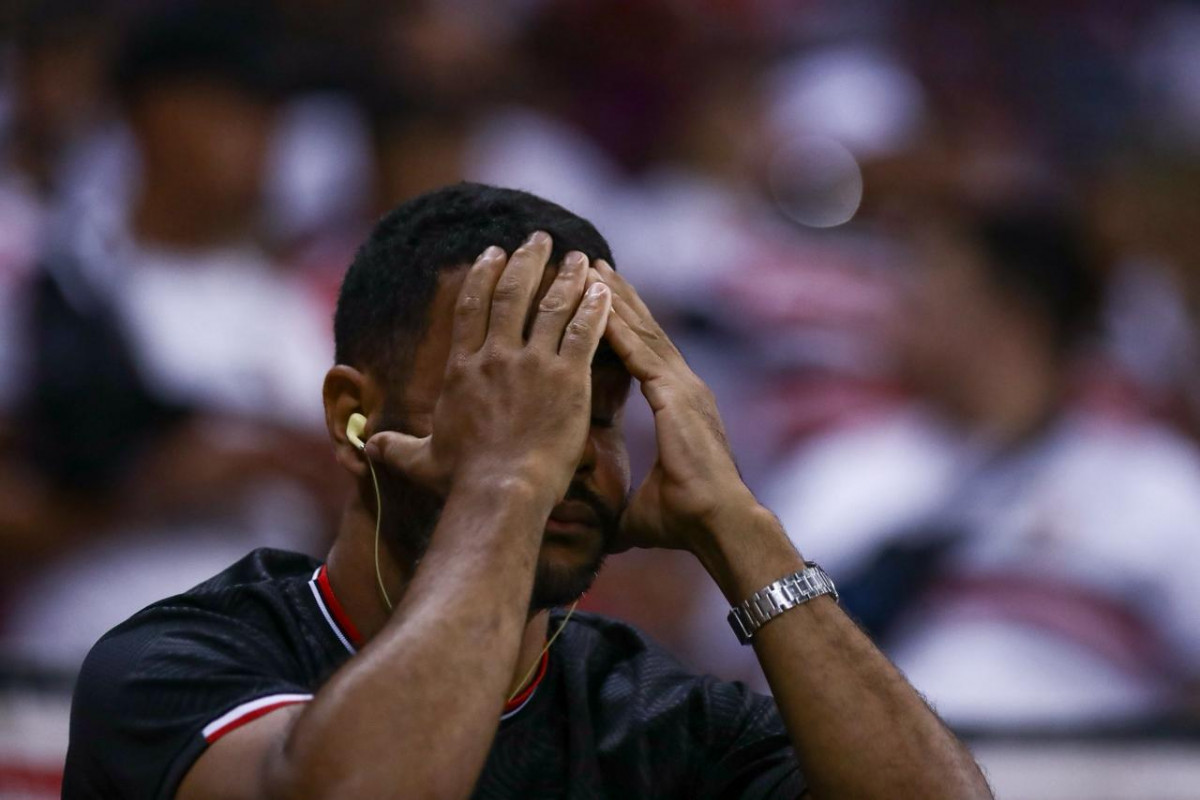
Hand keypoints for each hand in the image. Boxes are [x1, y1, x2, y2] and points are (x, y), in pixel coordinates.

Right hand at [368, 233, 611, 506]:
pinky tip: (604, 289)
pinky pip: (583, 333)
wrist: (500, 494)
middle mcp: (496, 358)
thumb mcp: (420, 461)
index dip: (483, 275)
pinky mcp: (567, 380)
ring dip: (565, 277)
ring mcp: (533, 366)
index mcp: (462, 370)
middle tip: (539, 239)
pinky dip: (594, 308)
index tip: (493, 252)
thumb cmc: (461, 482)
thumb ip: (395, 447)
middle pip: (511, 294)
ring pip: (551, 306)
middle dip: (526, 261)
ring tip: (577, 257)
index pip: (472, 308)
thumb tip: (366, 448)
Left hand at [593, 260, 757, 552]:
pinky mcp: (677, 397)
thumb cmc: (688, 521)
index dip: (626, 325)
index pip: (647, 355)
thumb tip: (590, 527)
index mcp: (680, 406)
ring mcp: (684, 389)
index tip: (602, 299)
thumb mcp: (640, 506)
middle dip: (619, 298)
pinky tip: (597, 304)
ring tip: (593, 269)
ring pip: (643, 333)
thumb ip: (617, 504)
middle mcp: (685, 389)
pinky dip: (619, 327)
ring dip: (615, 301)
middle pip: (646, 332)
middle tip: (595, 266)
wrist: (721, 525)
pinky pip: (641, 354)